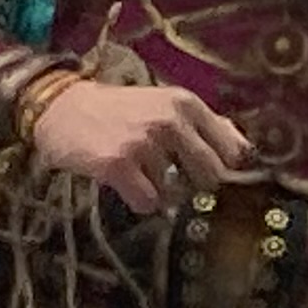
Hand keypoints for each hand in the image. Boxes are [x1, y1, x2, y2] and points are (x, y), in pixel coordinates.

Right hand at [33, 80, 252, 213]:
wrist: (60, 108)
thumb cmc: (119, 111)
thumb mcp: (166, 105)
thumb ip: (206, 125)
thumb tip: (246, 151)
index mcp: (187, 104)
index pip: (233, 152)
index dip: (225, 171)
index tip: (207, 175)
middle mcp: (170, 120)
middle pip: (211, 178)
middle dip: (194, 186)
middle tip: (169, 178)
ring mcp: (144, 142)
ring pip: (176, 194)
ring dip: (160, 193)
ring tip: (138, 173)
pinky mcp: (118, 164)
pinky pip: (148, 203)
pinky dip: (140, 202)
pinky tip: (126, 185)